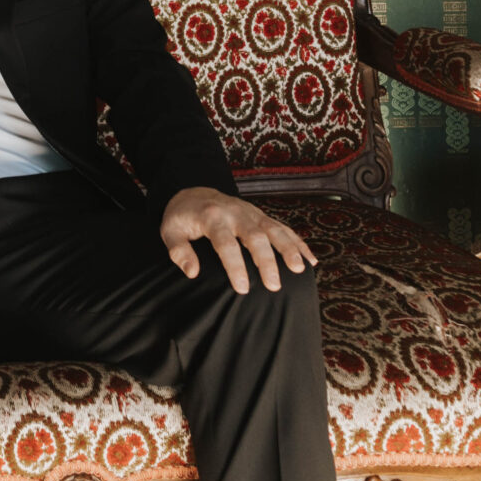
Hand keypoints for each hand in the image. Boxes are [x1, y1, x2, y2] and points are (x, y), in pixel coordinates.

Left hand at [160, 187, 315, 294]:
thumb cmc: (182, 217)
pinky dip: (298, 243)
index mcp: (212, 216)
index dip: (234, 266)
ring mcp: (252, 213)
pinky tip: (311, 261)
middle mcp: (236, 213)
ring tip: (300, 270)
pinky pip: (284, 228)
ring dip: (289, 249)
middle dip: (266, 260)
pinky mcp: (262, 216)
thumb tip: (192, 272)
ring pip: (275, 229)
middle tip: (274, 286)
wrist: (194, 192)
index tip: (242, 288)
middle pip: (255, 236)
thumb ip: (178, 251)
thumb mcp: (169, 230)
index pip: (225, 243)